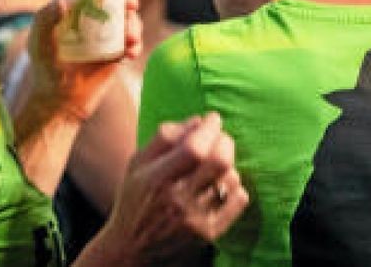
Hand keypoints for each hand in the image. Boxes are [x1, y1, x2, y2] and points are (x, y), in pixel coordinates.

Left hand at [27, 0, 142, 121]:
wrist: (62, 100)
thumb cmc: (46, 67)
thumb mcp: (39, 42)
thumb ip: (45, 21)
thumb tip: (63, 2)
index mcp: (78, 5)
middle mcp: (96, 15)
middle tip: (130, 4)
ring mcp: (110, 32)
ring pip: (131, 17)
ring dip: (135, 23)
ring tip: (130, 37)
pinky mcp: (120, 51)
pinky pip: (135, 42)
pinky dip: (136, 44)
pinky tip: (129, 53)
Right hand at [93, 113, 249, 264]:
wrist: (131, 251)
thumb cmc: (135, 201)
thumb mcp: (138, 165)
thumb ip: (164, 138)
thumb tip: (198, 121)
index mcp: (155, 179)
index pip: (194, 148)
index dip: (209, 128)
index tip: (212, 119)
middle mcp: (177, 201)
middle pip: (220, 160)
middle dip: (224, 141)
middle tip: (219, 138)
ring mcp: (196, 219)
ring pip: (231, 178)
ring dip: (228, 164)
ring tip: (215, 165)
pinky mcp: (210, 233)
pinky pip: (239, 199)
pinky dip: (235, 186)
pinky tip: (221, 185)